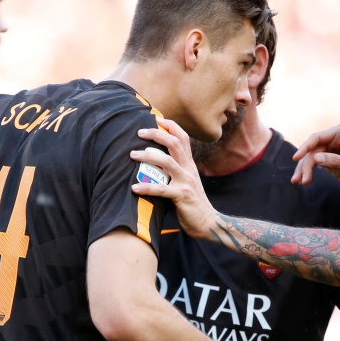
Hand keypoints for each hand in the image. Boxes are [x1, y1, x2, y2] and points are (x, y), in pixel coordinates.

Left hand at [130, 119, 218, 239]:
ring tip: (132, 154)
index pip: (183, 138)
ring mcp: (186, 181)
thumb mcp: (185, 182)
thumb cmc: (191, 203)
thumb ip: (173, 172)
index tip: (156, 118)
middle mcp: (188, 169)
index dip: (170, 125)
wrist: (207, 222)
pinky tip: (134, 187)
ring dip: (147, 156)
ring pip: (166, 161)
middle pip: (174, 143)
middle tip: (139, 132)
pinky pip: (162, 189)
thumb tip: (152, 163)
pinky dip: (147, 187)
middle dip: (156, 133)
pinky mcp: (181, 196)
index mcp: (189, 164)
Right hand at [292, 124, 339, 205]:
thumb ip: (335, 161)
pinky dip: (306, 170)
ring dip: (303, 169)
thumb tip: (316, 158)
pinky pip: (311, 162)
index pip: (317, 138)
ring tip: (298, 182)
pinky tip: (302, 180)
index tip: (296, 158)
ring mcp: (327, 146)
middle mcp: (332, 136)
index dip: (305, 147)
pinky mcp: (324, 155)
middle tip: (302, 180)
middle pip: (311, 149)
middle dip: (305, 165)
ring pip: (309, 156)